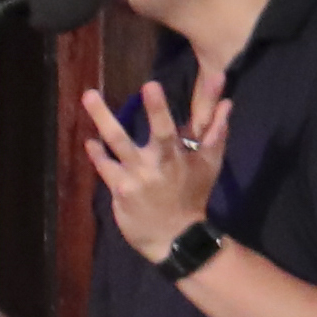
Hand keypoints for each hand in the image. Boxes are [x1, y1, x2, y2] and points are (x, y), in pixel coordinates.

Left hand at [84, 71, 230, 261]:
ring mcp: (139, 176)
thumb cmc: (192, 195)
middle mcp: (163, 164)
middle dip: (157, 109)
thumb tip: (228, 102)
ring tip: (88, 95)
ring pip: (120, 142)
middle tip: (150, 85)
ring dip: (103, 118)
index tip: (201, 79)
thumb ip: (216, 131)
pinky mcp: (120, 188)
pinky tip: (89, 140)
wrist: (174, 236)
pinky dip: (96, 152)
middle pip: (162, 132)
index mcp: (185, 156)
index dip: (199, 104)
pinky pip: (104, 166)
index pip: (196, 125)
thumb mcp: (208, 165)